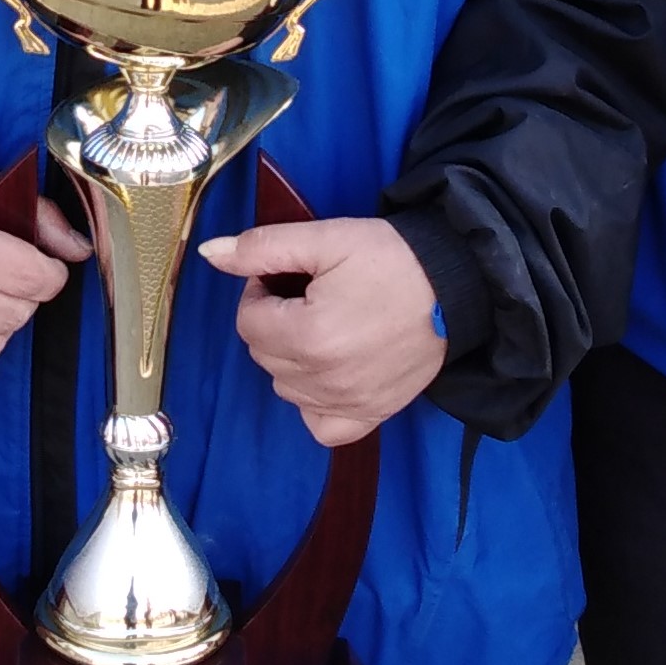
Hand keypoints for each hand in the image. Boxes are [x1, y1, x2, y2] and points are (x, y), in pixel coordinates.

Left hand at [200, 219, 445, 446]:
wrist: (456, 284)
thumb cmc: (392, 259)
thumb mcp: (327, 238)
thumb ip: (263, 247)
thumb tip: (209, 253)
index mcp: (309, 335)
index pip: (248, 320)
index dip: (261, 291)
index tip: (288, 276)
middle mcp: (325, 378)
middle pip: (263, 354)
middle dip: (273, 321)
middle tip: (308, 296)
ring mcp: (349, 402)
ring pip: (285, 387)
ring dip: (290, 357)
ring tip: (324, 325)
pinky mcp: (372, 414)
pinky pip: (321, 426)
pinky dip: (315, 402)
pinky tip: (328, 372)